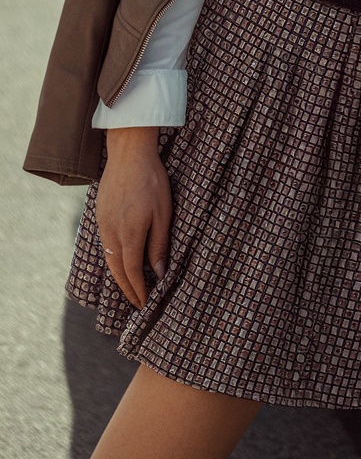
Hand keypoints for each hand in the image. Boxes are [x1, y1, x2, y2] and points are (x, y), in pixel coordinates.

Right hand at [96, 127, 172, 308]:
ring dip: (120, 277)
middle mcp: (112, 233)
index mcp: (129, 234)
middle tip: (138, 305)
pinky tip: (121, 262)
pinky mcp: (100, 216)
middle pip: (117, 271)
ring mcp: (103, 225)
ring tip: (132, 289)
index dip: (139, 291)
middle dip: (128, 290)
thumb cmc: (151, 181)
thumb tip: (159, 273)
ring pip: (109, 259)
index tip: (146, 304)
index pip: (131, 272)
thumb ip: (159, 244)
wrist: (128, 153)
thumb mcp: (163, 213)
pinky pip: (105, 246)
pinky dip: (113, 260)